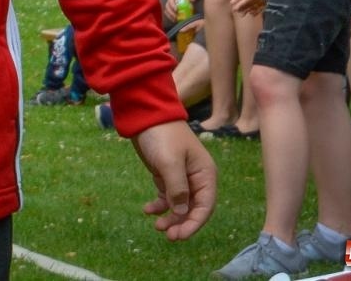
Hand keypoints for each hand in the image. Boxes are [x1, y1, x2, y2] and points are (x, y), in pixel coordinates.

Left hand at [132, 121, 215, 240]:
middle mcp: (197, 179)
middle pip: (193, 209)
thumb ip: (177, 188)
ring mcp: (182, 177)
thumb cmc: (162, 135)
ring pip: (179, 205)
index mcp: (205, 174)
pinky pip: (167, 197)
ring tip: (156, 225)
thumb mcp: (170, 162)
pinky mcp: (167, 175)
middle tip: (167, 235)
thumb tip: (183, 212)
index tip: (179, 235)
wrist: (145, 115)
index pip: (205, 206)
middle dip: (181, 223)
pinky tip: (147, 210)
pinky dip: (159, 205)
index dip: (194, 223)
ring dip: (170, 217)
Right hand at [163, 0, 186, 22]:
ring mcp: (173, 4)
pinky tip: (175, 20)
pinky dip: (171, 17)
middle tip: (176, 17)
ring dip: (170, 15)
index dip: (172, 5)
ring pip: (167, 10)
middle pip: (167, 6)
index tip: (176, 10)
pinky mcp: (175, 8)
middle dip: (170, 12)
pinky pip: (170, 13)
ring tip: (175, 20)